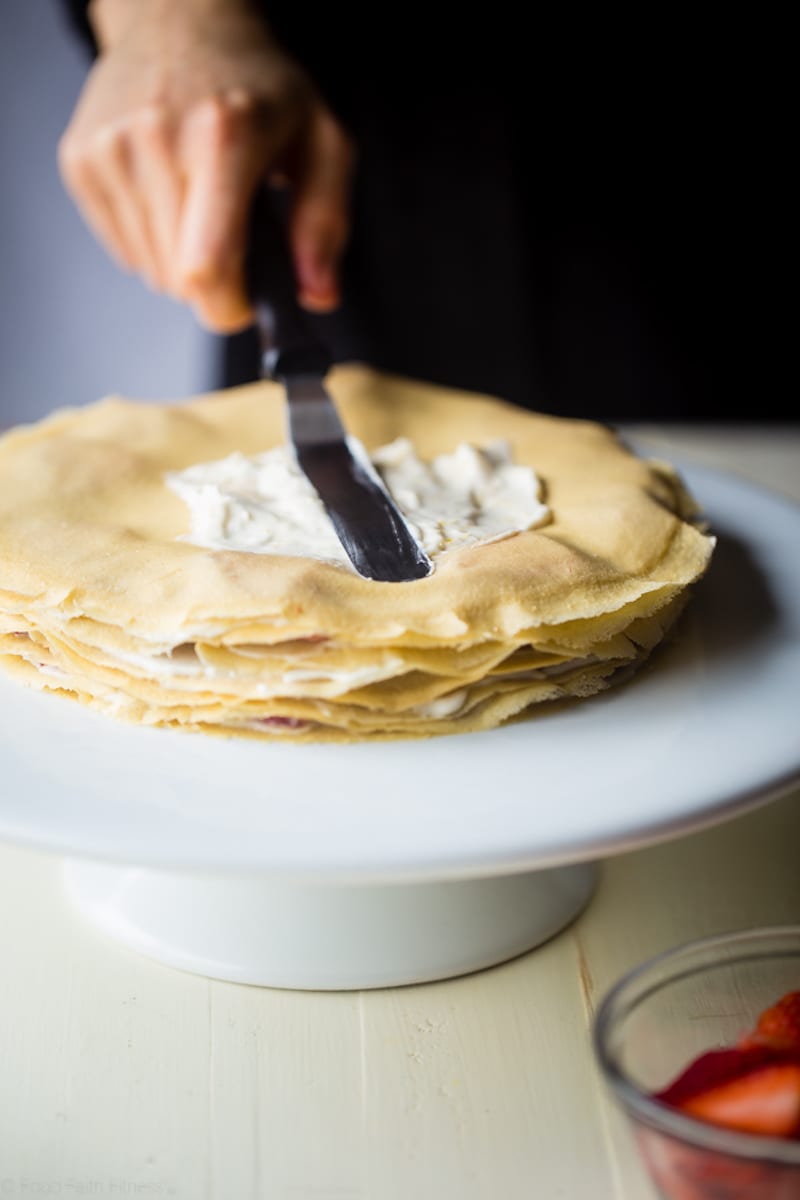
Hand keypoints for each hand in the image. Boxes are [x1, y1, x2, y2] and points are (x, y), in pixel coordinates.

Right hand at [58, 0, 354, 331]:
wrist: (184, 24)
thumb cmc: (259, 89)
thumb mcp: (323, 144)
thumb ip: (326, 224)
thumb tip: (317, 294)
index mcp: (223, 137)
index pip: (206, 268)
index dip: (230, 306)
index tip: (248, 299)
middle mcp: (156, 138)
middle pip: (178, 280)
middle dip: (215, 279)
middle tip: (235, 231)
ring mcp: (109, 149)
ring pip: (150, 271)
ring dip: (182, 259)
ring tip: (202, 204)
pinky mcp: (80, 161)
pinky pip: (123, 250)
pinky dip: (152, 241)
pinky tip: (170, 195)